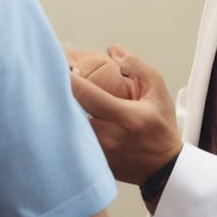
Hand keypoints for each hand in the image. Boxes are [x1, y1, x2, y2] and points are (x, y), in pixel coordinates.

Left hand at [69, 44, 181, 184]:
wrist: (163, 168)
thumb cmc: (160, 126)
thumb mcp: (157, 90)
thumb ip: (136, 66)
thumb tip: (112, 49)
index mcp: (124, 117)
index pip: (87, 95)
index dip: (69, 79)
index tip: (58, 65)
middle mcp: (108, 137)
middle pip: (71, 112)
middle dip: (60, 94)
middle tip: (52, 78)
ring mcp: (98, 153)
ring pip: (69, 127)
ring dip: (63, 111)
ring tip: (55, 96)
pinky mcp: (93, 163)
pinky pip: (73, 142)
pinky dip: (68, 128)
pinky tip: (66, 117)